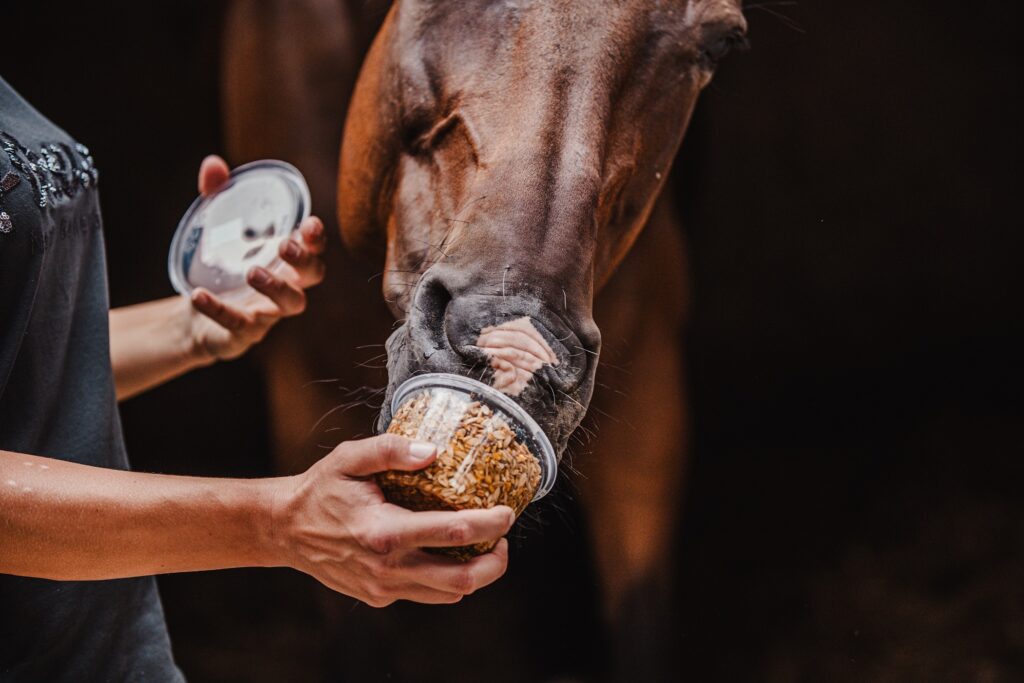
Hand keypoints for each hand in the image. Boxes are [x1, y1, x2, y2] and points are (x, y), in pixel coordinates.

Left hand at [188, 155, 326, 361]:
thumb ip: (218, 195)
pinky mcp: (244, 333)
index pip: (314, 249)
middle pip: (313, 276)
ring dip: (276, 287)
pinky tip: (198, 296)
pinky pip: (240, 326)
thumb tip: (214, 164)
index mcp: (286, 261)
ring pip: (291, 304)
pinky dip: (220, 310)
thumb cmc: (220, 265)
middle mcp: (287, 286)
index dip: (316, 239)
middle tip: (284, 245)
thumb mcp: (217, 227)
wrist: (194, 313)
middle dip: (304, 260)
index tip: (310, 224)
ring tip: (251, 271)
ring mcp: (268, 312)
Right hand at [268, 434, 515, 605]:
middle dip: (496, 562)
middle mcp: (387, 567)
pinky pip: (429, 594)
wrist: (285, 530)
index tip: (508, 512)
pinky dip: (449, 579)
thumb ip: (391, 450)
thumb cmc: (321, 489)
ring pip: (450, 594)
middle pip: (462, 579)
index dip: (490, 524)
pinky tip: (450, 553)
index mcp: (384, 531)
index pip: (453, 533)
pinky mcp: (381, 597)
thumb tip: (434, 452)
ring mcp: (384, 587)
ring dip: (477, 573)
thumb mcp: (350, 458)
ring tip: (485, 546)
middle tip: (505, 538)